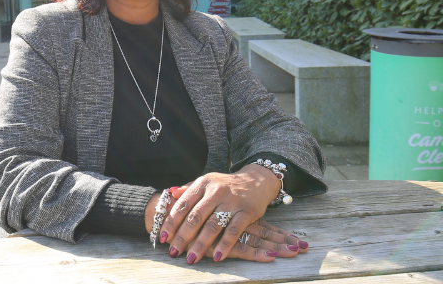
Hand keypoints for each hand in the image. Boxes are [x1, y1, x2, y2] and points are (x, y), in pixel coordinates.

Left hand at [160, 165, 282, 263]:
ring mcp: (232, 201)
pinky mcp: (247, 211)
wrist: (256, 180)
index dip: (171, 222)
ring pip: (212, 226)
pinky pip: (234, 231)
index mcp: (202, 183)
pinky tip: (217, 257)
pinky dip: (225, 245)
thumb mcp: (206, 182)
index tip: (163, 237)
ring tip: (191, 258)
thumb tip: (170, 194)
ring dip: (201, 244)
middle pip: (195, 217)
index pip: (183, 205)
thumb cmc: (225, 185)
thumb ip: (188, 189)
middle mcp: (216, 191)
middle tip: (174, 251)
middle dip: (182, 237)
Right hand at [192, 218, 307, 261]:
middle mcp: (231, 220)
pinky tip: (271, 259)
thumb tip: (233, 227)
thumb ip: (221, 215)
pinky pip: (242, 249)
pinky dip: (257, 254)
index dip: (277, 232)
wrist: (162, 216)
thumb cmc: (182, 214)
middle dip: (283, 240)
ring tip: (295, 253)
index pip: (258, 224)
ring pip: (256, 240)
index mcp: (231, 213)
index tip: (297, 239)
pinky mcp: (218, 242)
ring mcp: (226, 232)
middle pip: (262, 231)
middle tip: (304, 247)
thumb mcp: (200, 208)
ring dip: (277, 247)